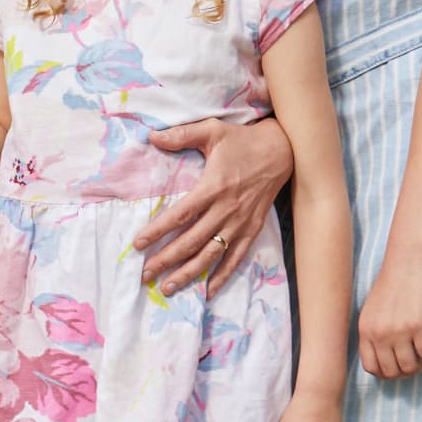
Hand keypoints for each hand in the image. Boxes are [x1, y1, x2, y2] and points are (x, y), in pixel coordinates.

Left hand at [132, 116, 292, 294]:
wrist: (282, 151)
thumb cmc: (243, 141)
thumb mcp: (212, 130)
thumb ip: (181, 135)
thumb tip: (151, 136)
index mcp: (213, 187)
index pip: (180, 215)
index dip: (158, 231)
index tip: (138, 244)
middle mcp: (226, 209)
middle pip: (191, 241)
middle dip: (166, 260)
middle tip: (145, 275)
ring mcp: (240, 223)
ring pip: (211, 255)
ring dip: (188, 273)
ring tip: (168, 288)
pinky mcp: (253, 230)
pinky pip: (236, 258)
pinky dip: (222, 276)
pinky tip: (206, 291)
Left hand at [357, 259, 421, 380]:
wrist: (409, 258)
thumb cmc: (394, 280)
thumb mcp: (374, 308)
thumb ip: (376, 331)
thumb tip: (387, 357)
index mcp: (365, 329)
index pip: (371, 367)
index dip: (387, 374)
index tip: (399, 368)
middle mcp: (379, 333)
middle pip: (392, 372)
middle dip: (407, 372)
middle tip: (418, 364)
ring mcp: (398, 330)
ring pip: (410, 367)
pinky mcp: (419, 325)